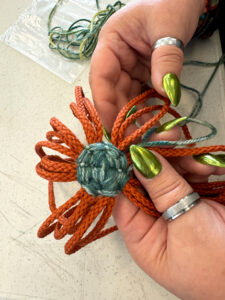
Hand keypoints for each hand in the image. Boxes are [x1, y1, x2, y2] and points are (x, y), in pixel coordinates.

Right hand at [89, 0, 204, 129]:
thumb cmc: (171, 2)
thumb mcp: (168, 27)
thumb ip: (166, 60)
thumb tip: (167, 94)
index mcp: (110, 44)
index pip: (101, 79)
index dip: (105, 106)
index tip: (115, 129)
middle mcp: (115, 60)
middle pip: (114, 96)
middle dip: (125, 120)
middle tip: (139, 143)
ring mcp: (128, 69)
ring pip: (127, 101)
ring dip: (139, 120)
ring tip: (155, 138)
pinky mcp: (142, 76)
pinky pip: (142, 98)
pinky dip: (149, 112)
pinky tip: (158, 126)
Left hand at [113, 145, 224, 299]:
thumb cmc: (219, 266)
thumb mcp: (186, 225)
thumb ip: (163, 188)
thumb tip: (138, 155)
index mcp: (141, 234)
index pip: (123, 192)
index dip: (125, 165)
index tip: (133, 141)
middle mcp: (155, 219)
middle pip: (145, 177)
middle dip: (157, 155)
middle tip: (169, 134)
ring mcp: (176, 207)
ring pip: (168, 171)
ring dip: (182, 159)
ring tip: (199, 160)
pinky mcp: (196, 198)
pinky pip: (190, 174)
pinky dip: (198, 166)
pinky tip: (209, 166)